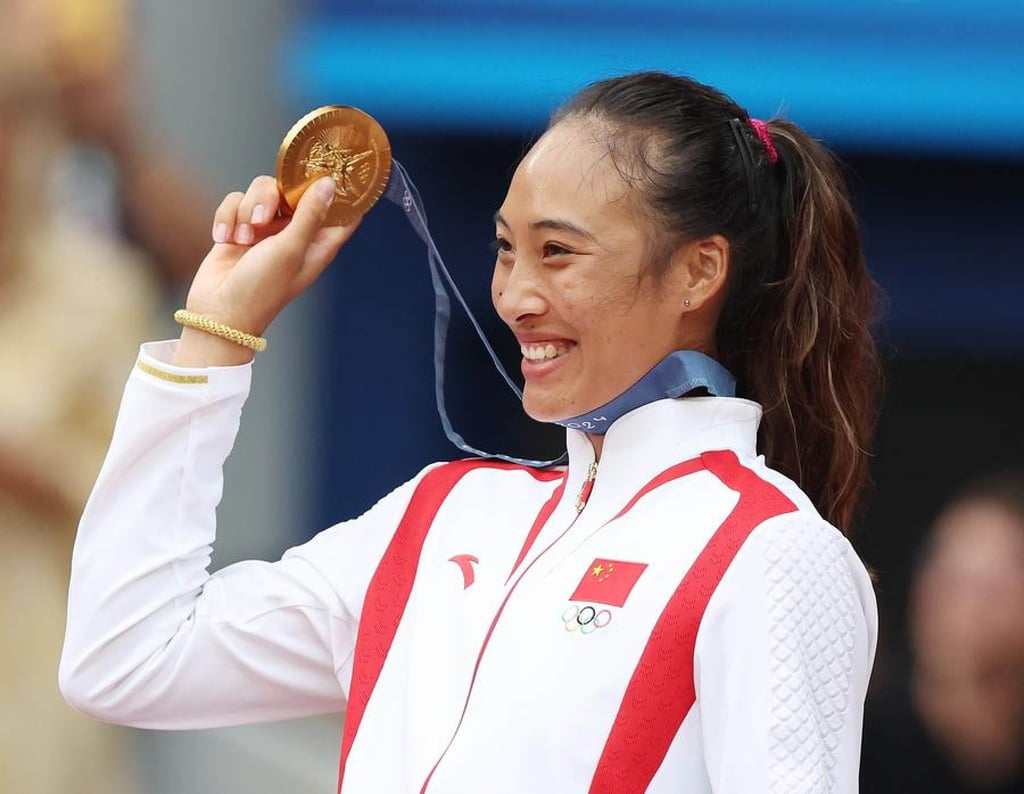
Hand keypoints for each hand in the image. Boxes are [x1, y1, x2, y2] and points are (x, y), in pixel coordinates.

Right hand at [174, 175, 356, 365]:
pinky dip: (228, 217)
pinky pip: (235, 202)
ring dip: (246, 210)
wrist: (218, 311)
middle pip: (293, 187)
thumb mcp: (290, 249)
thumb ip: (310, 214)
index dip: (343, 189)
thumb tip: (329, 183)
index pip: (342, 210)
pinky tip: (225, 239)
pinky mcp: (240, 226)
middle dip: (272, 197)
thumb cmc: (261, 289)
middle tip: (263, 217)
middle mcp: (296, 231)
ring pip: (261, 190)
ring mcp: (267, 228)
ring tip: (242, 238)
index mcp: (319, 241)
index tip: (335, 166)